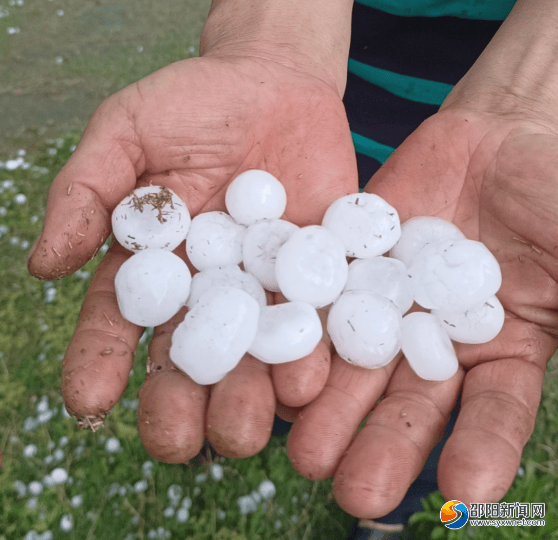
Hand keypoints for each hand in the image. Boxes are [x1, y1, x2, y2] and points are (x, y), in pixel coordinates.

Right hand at [27, 55, 357, 461]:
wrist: (275, 82)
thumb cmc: (193, 103)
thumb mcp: (128, 131)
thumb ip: (88, 192)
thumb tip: (42, 265)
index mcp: (156, 266)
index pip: (120, 323)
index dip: (99, 363)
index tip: (86, 402)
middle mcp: (209, 290)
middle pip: (190, 359)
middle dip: (182, 404)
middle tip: (179, 442)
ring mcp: (266, 287)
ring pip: (254, 356)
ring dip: (249, 396)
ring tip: (246, 428)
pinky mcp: (320, 275)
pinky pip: (318, 320)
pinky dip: (315, 353)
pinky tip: (309, 383)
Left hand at [286, 105, 557, 516]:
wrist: (507, 137)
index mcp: (504, 354)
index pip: (495, 415)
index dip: (482, 451)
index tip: (463, 492)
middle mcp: (439, 342)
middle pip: (410, 401)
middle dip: (384, 444)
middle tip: (350, 493)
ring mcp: (391, 305)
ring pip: (359, 363)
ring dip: (333, 406)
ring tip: (303, 448)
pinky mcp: (355, 268)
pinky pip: (328, 300)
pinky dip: (307, 331)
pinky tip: (284, 366)